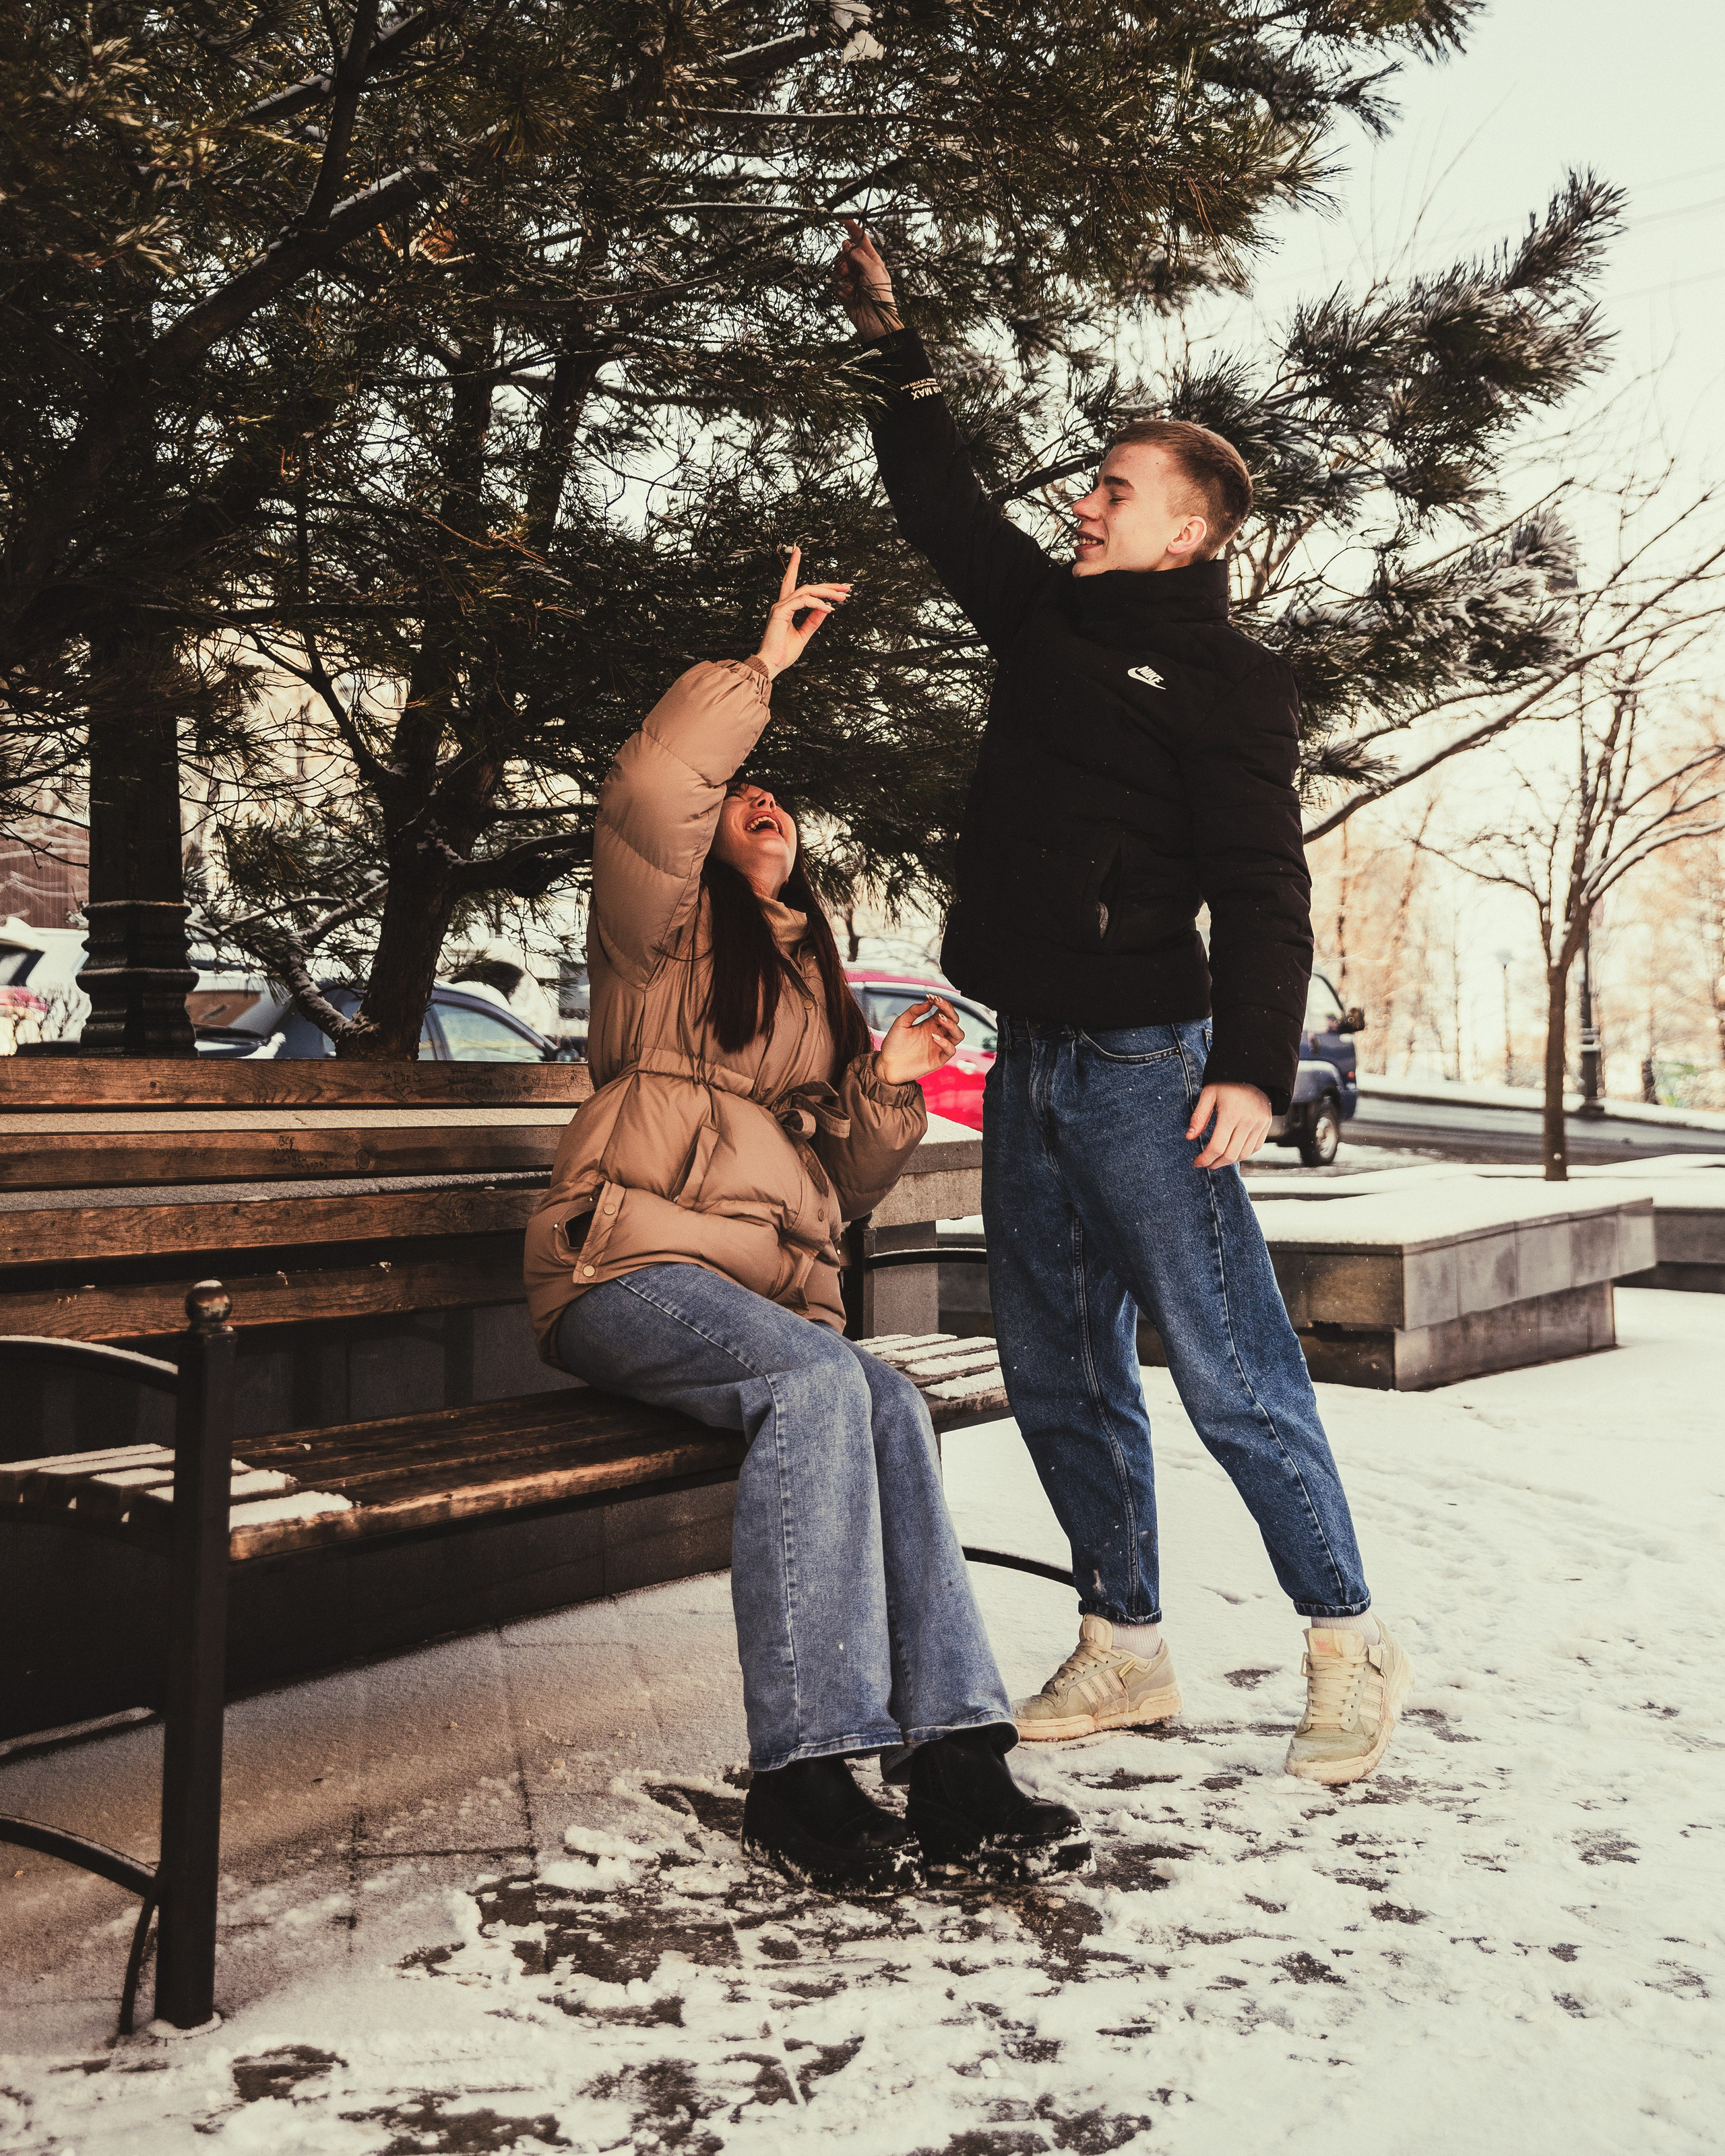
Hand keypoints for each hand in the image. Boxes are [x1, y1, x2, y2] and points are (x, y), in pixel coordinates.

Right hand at [753, 544, 850, 679]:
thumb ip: (813, 621)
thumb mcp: (803, 635)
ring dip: (827, 593)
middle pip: (807, 586)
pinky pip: (803, 601)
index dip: (794, 565)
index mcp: (785, 608)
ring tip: (843, 598)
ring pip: (807, 590)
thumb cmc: (783, 653)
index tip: (798, 550)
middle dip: (828, 585)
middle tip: (846, 587)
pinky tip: (828, 608)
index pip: (790, 582)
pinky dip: (818, 603)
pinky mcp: (780, 612)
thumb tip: (825, 608)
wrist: (771, 665)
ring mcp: (780, 607)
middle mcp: (781, 604)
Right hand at [834, 218, 901, 337]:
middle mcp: (861, 268)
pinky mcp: (844, 291)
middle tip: (846, 269)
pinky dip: (840, 288)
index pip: (860, 240)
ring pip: (838, 268)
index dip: (852, 228)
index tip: (842, 219)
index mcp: (872, 260)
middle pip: (845, 254)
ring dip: (841, 275)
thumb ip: (858, 255)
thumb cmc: (880, 295)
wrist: (875, 321)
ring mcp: (852, 279)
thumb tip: (846, 244)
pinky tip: (848, 295)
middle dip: (843, 259)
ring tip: (849, 285)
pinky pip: (835, 283)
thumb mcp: (873, 269)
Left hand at [877, 994, 963, 1086]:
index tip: (933, 997)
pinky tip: (934, 1037)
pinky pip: (951, 1050)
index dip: (942, 1002)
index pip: (944, 1010)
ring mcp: (939, 1047)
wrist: (887, 1066)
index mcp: (929, 1024)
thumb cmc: (893, 1045)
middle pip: (954, 1020)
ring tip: (940, 1019)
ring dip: (952, 1025)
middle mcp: (937, 1034)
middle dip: (949, 1010)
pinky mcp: (938, 1059)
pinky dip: (946, 1042)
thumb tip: (927, 1002)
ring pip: (958, 1034)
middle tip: (939, 1004)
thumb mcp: (900, 1023)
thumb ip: (914, 1011)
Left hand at [1187, 1082, 1271, 1168]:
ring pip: (1244, 1154)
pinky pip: (1255, 1148)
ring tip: (1216, 1160)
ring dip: (1228, 1162)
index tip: (1197, 1162)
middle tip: (1205, 1164)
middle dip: (1215, 1163)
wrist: (1252, 1074)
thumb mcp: (1208, 1094)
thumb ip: (1199, 1116)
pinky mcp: (1266, 1125)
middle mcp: (1248, 1121)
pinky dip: (1242, 1154)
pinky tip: (1231, 1152)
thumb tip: (1189, 1137)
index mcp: (1231, 1114)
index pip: (1217, 1146)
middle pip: (1231, 1155)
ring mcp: (1259, 1124)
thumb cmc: (1227, 1084)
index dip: (1205, 1158)